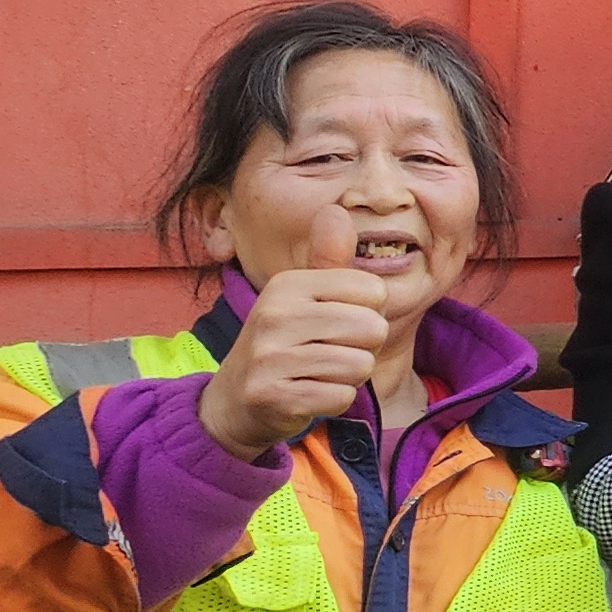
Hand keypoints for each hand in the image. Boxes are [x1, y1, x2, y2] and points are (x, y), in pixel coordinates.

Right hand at [198, 206, 391, 458]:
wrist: (236, 398)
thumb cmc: (285, 341)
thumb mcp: (304, 297)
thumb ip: (327, 259)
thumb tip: (336, 211)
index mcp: (288, 284)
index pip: (375, 291)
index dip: (369, 312)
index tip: (337, 321)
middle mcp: (273, 314)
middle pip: (373, 328)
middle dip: (364, 347)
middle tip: (330, 351)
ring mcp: (269, 356)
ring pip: (360, 365)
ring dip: (348, 376)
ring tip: (318, 372)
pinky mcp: (272, 395)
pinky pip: (340, 396)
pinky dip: (334, 399)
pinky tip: (309, 393)